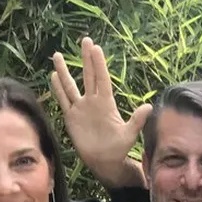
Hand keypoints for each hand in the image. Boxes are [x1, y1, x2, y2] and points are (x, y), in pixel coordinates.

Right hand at [50, 37, 150, 180]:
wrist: (105, 161)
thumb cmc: (119, 148)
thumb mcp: (129, 134)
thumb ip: (137, 120)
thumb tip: (149, 107)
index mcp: (106, 103)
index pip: (101, 79)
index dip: (98, 64)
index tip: (96, 48)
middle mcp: (93, 102)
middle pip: (88, 76)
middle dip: (87, 58)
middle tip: (86, 40)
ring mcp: (81, 108)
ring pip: (71, 85)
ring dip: (64, 71)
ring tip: (58, 55)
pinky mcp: (71, 117)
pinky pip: (63, 100)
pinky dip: (57, 89)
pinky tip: (53, 76)